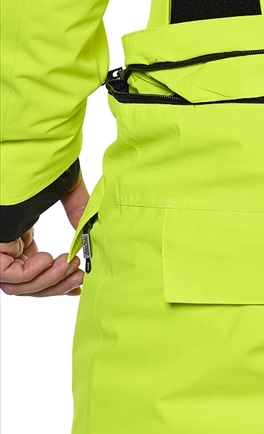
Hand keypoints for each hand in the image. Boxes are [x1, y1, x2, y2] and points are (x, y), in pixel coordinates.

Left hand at [0, 173, 89, 297]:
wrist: (30, 149)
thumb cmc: (42, 161)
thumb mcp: (64, 187)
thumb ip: (77, 209)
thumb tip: (87, 234)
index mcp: (18, 232)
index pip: (32, 269)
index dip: (56, 280)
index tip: (79, 282)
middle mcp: (7, 242)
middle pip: (27, 281)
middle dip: (56, 284)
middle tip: (79, 276)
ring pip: (17, 284)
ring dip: (48, 282)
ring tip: (69, 266)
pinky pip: (8, 275)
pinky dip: (31, 274)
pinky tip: (48, 260)